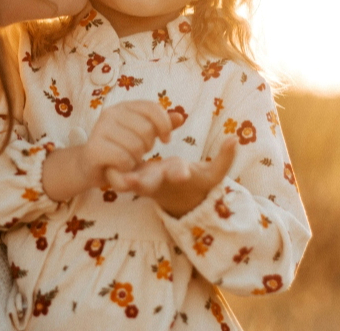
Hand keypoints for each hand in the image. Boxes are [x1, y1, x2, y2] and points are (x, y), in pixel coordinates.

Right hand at [42, 102, 184, 201]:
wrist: (91, 165)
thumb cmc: (120, 147)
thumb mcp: (142, 134)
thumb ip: (161, 125)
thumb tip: (180, 117)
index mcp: (124, 106)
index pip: (152, 108)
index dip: (164, 124)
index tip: (166, 139)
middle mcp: (110, 113)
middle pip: (147, 129)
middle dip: (148, 146)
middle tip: (137, 151)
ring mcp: (100, 129)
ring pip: (136, 146)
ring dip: (136, 158)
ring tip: (127, 158)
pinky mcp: (94, 148)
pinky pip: (123, 158)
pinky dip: (126, 166)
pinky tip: (120, 166)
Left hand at [105, 137, 237, 217]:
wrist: (178, 200)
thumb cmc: (196, 183)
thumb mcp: (213, 175)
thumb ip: (225, 158)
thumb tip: (235, 138)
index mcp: (178, 176)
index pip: (180, 175)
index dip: (181, 173)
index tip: (183, 172)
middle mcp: (161, 181)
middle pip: (151, 183)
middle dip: (143, 182)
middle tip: (132, 181)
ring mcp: (145, 182)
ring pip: (131, 183)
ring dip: (121, 180)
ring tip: (110, 175)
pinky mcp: (133, 180)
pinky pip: (120, 178)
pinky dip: (114, 173)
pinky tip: (104, 163)